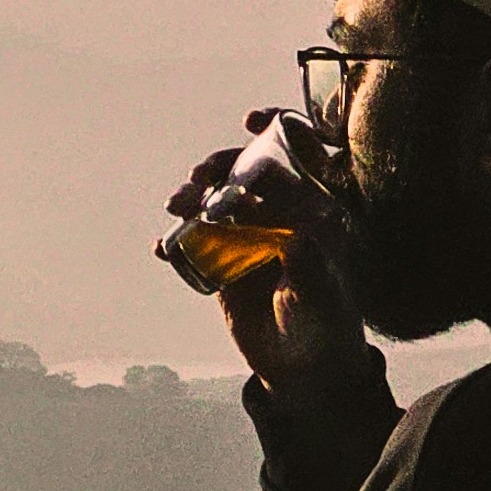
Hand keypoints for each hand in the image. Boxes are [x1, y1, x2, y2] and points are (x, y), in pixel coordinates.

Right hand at [167, 112, 381, 406]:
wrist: (302, 369)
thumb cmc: (325, 327)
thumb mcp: (321, 299)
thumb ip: (310, 270)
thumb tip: (297, 240)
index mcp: (312, 213)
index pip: (297, 160)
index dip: (278, 132)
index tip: (254, 120)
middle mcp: (279, 218)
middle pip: (245, 175)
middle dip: (219, 168)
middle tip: (198, 176)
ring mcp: (248, 238)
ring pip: (215, 204)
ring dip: (192, 199)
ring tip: (175, 207)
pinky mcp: (222, 263)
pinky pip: (194, 243)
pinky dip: (176, 243)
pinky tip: (164, 249)